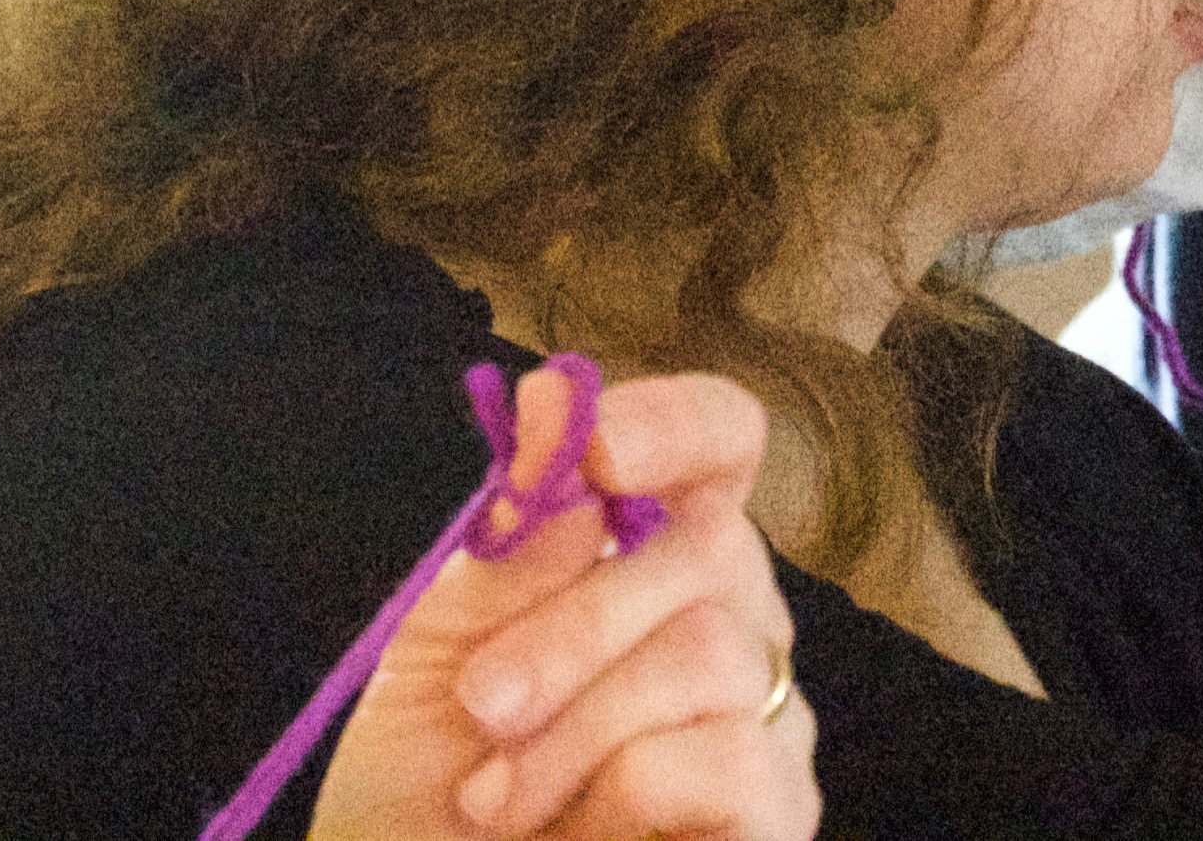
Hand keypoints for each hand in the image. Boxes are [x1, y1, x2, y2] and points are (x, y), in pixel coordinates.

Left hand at [318, 364, 813, 840]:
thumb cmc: (425, 782)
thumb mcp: (435, 647)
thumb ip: (507, 540)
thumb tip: (558, 405)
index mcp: (653, 552)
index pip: (720, 440)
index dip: (675, 423)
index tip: (596, 448)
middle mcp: (732, 617)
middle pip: (717, 545)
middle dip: (576, 624)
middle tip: (481, 701)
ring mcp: (766, 715)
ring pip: (713, 654)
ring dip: (576, 729)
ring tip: (493, 799)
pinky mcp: (777, 810)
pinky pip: (732, 757)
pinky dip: (624, 793)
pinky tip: (576, 833)